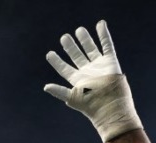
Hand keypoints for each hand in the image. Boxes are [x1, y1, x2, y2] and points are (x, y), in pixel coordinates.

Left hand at [44, 21, 141, 141]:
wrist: (110, 104)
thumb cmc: (91, 103)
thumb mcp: (72, 97)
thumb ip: (59, 91)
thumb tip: (45, 87)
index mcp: (77, 80)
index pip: (64, 69)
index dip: (57, 61)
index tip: (49, 54)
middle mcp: (87, 72)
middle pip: (77, 57)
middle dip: (70, 47)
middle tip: (64, 37)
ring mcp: (99, 66)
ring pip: (90, 49)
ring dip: (85, 40)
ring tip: (79, 30)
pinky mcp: (110, 61)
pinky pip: (107, 45)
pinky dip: (104, 34)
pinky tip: (100, 24)